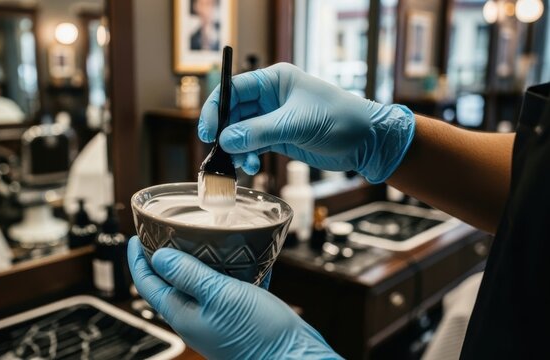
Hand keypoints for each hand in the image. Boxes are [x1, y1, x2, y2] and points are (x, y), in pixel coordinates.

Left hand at [127, 237, 341, 359]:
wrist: (296, 359)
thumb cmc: (260, 336)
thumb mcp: (220, 296)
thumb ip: (189, 275)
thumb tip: (159, 257)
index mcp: (184, 315)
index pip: (149, 285)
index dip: (138, 260)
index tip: (135, 238)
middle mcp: (197, 317)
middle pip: (169, 284)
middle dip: (163, 259)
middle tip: (163, 234)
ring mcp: (218, 317)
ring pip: (198, 285)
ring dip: (194, 262)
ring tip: (198, 240)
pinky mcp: (238, 315)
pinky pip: (225, 288)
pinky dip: (225, 270)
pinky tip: (238, 258)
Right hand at [198, 63, 414, 182]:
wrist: (367, 141)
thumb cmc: (339, 120)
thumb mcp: (295, 124)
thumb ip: (258, 132)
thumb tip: (224, 141)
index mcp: (275, 81)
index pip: (234, 89)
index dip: (216, 108)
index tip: (206, 130)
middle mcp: (271, 97)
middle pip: (234, 112)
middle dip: (225, 133)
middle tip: (218, 152)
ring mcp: (274, 118)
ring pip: (241, 131)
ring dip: (235, 148)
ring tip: (239, 163)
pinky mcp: (279, 137)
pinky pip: (253, 145)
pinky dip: (247, 156)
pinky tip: (251, 165)